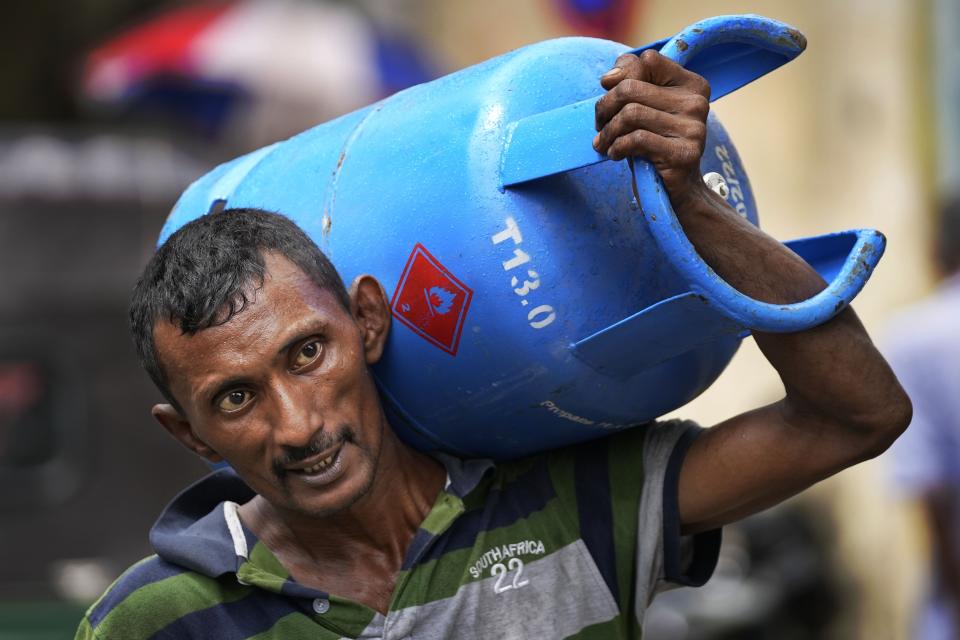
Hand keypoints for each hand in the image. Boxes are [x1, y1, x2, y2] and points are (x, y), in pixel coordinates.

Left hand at [592, 49, 711, 208]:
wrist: (677, 193)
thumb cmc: (655, 146)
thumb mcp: (644, 110)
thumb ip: (631, 83)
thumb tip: (609, 78)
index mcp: (692, 85)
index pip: (647, 61)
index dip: (621, 76)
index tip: (610, 97)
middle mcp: (697, 103)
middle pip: (630, 88)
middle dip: (604, 107)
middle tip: (599, 125)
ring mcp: (694, 128)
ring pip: (630, 114)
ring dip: (606, 131)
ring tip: (603, 143)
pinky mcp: (684, 153)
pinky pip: (636, 139)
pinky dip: (616, 147)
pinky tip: (615, 155)